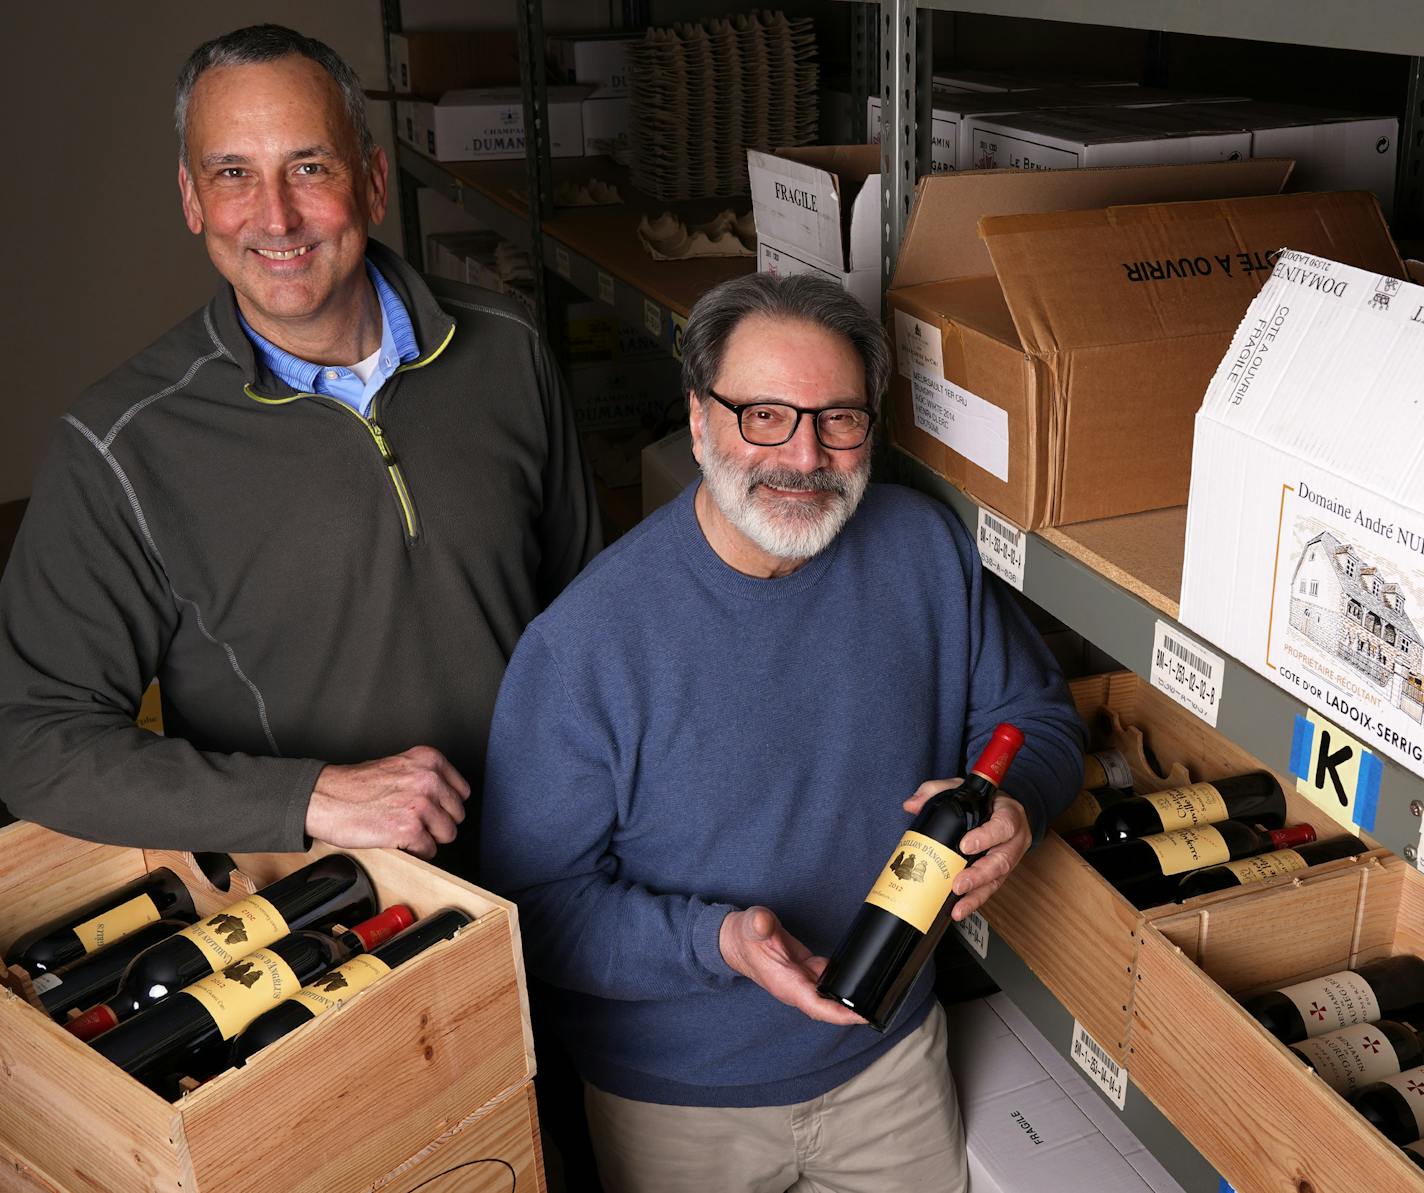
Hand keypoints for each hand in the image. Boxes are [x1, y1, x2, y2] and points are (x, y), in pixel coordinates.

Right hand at [306, 746, 470, 859]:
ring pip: (447, 834)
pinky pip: (429, 850)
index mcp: (429, 759)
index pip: (462, 792)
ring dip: (427, 838)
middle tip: (413, 822)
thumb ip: (425, 776)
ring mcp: (421, 804)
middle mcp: (429, 779)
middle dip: (437, 823)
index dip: (445, 805)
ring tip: (404, 830)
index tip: (432, 809)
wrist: (324, 798)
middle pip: (457, 815)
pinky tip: (398, 841)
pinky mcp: (410, 829)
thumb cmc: (354, 785)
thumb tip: (446, 797)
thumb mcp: (399, 766)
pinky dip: (415, 852)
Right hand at [719, 906, 864, 1026]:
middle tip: (880, 1008)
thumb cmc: (745, 935)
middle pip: (828, 1007)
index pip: (816, 1006)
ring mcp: (802, 980)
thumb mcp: (752, 925)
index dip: (839, 1014)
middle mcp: (796, 987)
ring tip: (878, 995)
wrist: (737, 938)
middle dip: (853, 1011)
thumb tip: (763, 923)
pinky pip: (828, 981)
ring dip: (850, 998)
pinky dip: (844, 980)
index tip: (861, 1016)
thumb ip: (759, 925)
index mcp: (786, 983)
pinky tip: (859, 973)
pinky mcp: (806, 971)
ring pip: (830, 996)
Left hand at [901, 781, 1032, 920]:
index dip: (986, 837)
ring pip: (998, 880)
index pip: (1003, 826)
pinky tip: (960, 909)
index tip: (965, 846)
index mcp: (1008, 815)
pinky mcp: (1001, 873)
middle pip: (1002, 861)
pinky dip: (975, 901)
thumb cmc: (984, 800)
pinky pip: (991, 890)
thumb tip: (911, 805)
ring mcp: (1009, 858)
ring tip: (958, 904)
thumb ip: (935, 790)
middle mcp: (1014, 840)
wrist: (1001, 809)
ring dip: (977, 894)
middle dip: (979, 875)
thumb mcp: (961, 787)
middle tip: (959, 884)